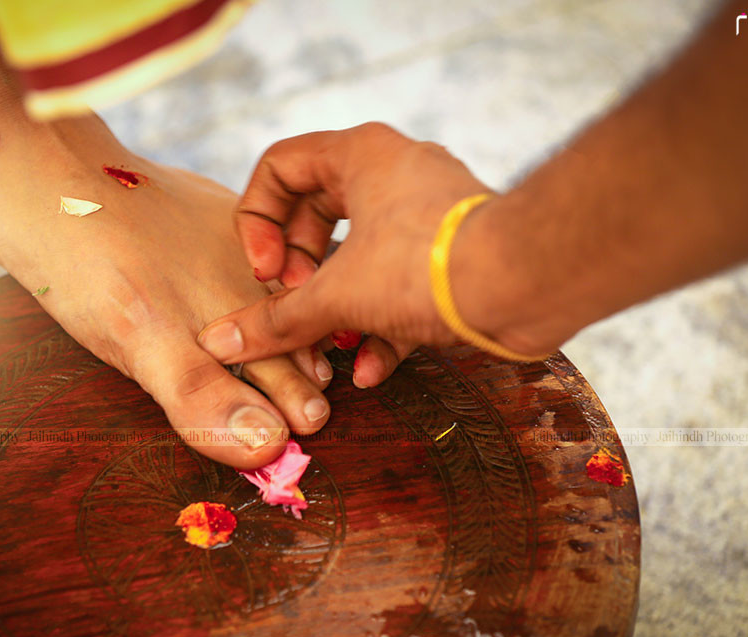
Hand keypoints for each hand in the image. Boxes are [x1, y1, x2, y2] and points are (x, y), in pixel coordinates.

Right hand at [197, 123, 526, 374]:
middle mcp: (394, 173)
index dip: (257, 221)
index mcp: (360, 156)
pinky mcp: (451, 256)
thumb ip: (276, 320)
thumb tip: (221, 342)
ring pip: (360, 255)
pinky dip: (381, 324)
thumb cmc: (427, 265)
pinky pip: (401, 283)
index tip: (264, 271)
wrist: (526, 283)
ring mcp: (425, 214)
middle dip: (298, 270)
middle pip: (316, 213)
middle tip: (294, 302)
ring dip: (337, 306)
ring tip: (329, 345)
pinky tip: (370, 369)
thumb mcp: (337, 294)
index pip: (280, 166)